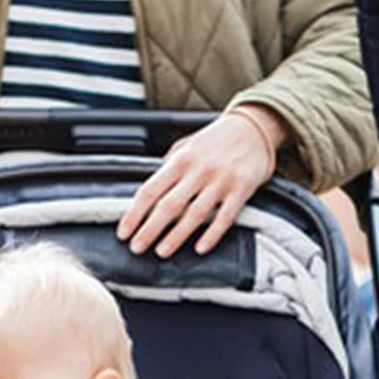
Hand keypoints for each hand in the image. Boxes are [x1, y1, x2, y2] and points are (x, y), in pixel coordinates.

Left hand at [117, 106, 285, 257]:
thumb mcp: (187, 146)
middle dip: (149, 229)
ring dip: (176, 236)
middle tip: (136, 247)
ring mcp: (221, 180)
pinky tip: (200, 248)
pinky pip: (225, 217)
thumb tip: (149, 193)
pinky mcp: (241, 189)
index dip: (134, 214)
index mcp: (180, 160)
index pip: (150, 190)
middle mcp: (198, 170)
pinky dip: (212, 235)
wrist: (254, 127)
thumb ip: (168, 167)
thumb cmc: (216, 140)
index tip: (123, 232)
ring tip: (161, 252)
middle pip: (168, 205)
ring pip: (195, 214)